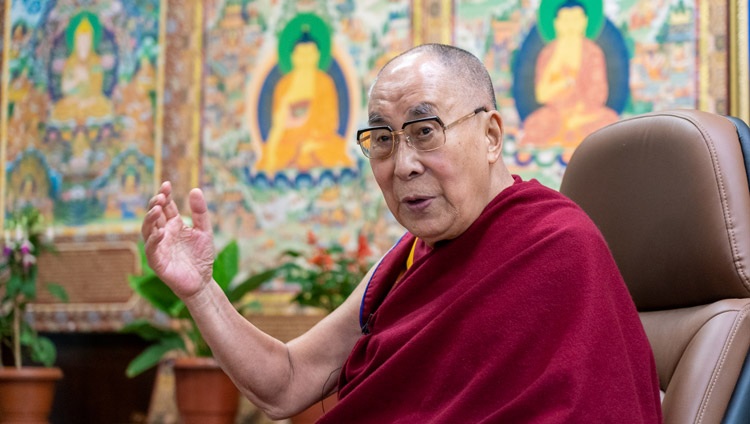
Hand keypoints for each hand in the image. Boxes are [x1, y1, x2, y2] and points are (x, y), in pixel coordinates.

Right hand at [141, 182, 214, 298]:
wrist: (203, 281)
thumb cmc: (202, 256)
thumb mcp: (204, 231)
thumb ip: (200, 212)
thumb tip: (195, 189)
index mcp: (174, 225)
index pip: (166, 206)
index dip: (164, 195)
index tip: (167, 185)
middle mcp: (163, 233)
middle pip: (154, 215)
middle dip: (155, 204)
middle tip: (161, 196)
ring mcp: (158, 247)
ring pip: (147, 230)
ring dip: (150, 219)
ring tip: (157, 208)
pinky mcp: (157, 261)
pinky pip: (151, 249)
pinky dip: (153, 240)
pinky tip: (160, 232)